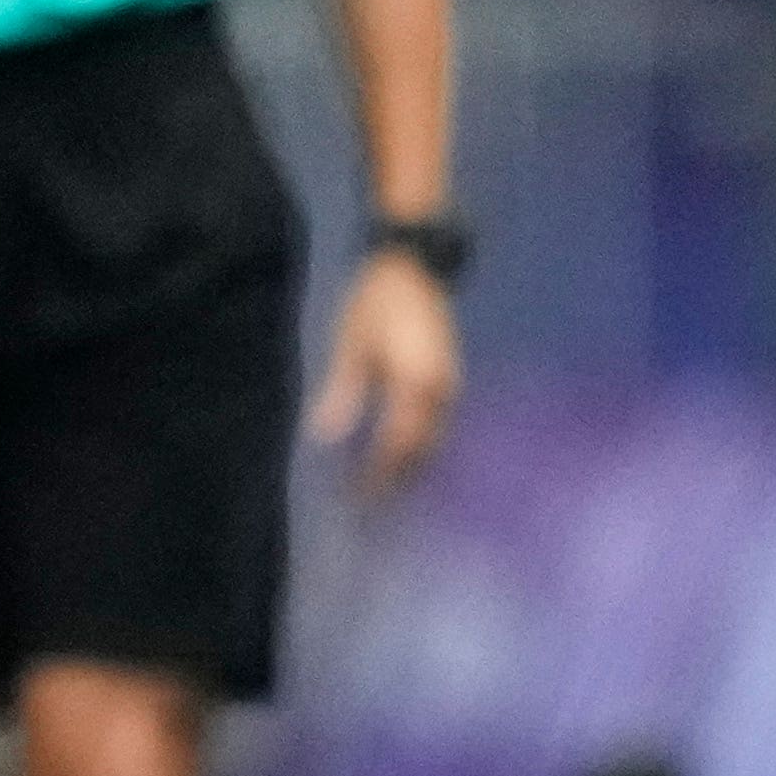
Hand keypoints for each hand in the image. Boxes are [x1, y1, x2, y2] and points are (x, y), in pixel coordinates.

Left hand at [304, 254, 461, 490]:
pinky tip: (403, 455)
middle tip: (373, 507)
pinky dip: (421, 443)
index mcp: (415, 384)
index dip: (380, 475)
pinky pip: (438, 423)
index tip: (359, 498)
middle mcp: (440, 390)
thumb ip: (343, 392)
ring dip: (412, 465)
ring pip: (434, 439)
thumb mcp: (352, 344)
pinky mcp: (450, 379)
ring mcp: (450, 384)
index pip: (397, 443)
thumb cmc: (374, 302)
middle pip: (422, 449)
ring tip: (388, 489)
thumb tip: (324, 436)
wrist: (413, 268)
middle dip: (399, 479)